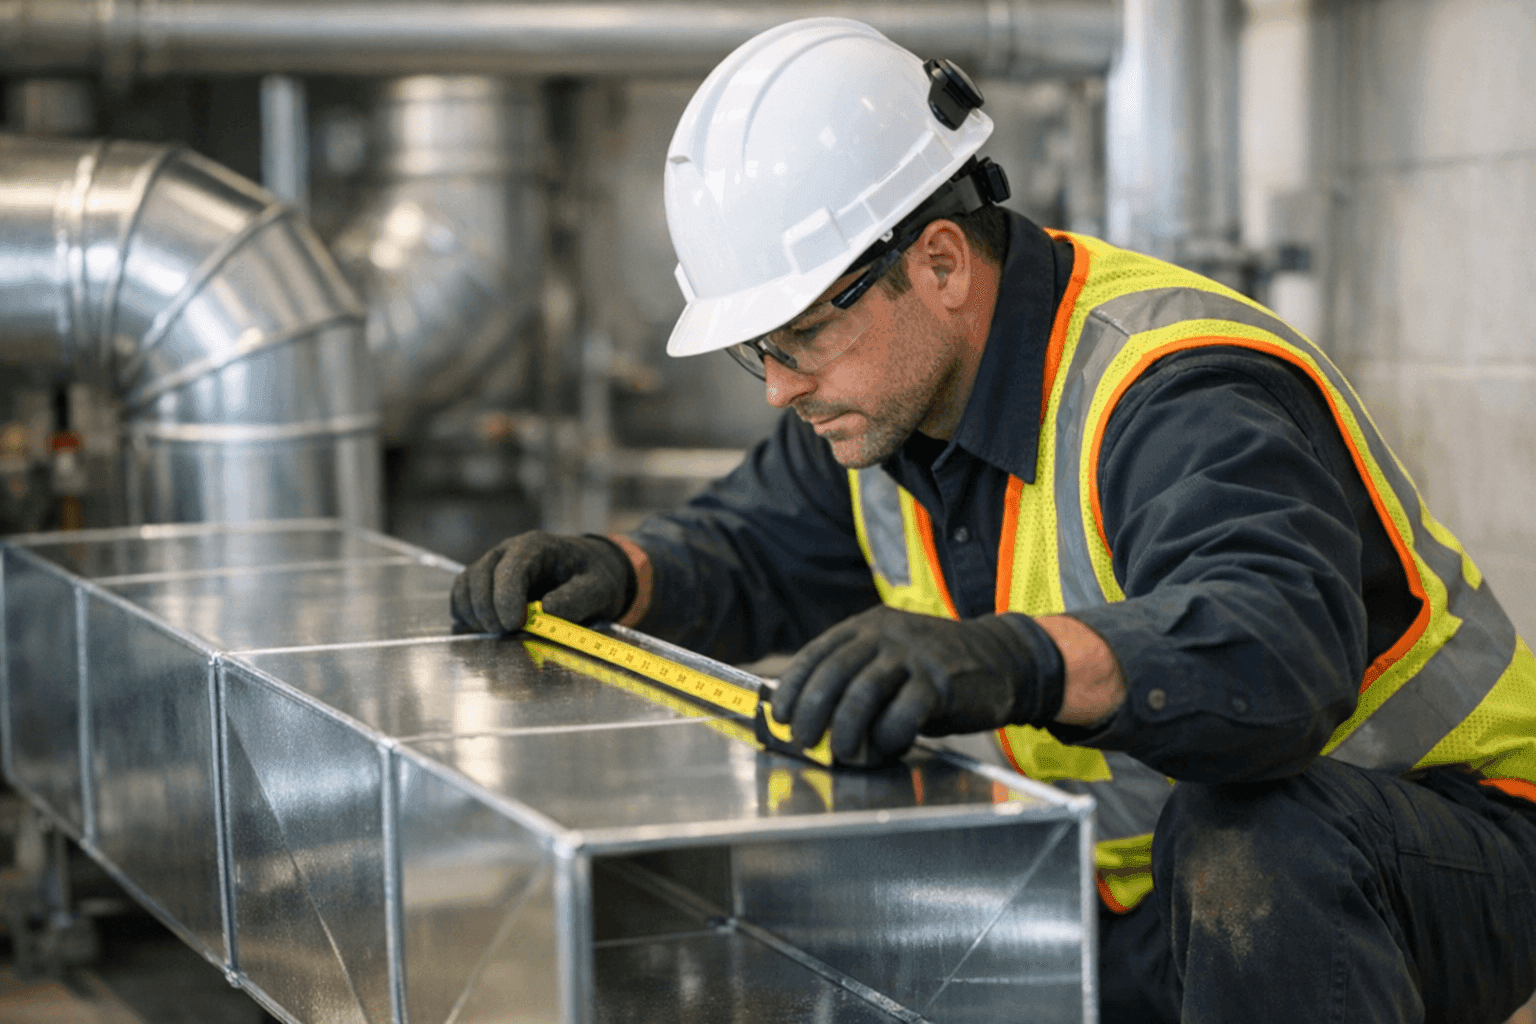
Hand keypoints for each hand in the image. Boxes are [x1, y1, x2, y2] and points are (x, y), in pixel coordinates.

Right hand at [451, 531, 636, 633]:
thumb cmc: (595, 577)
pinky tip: (487, 629)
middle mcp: (508, 551)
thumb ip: (576, 599)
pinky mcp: (485, 583)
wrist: (592, 570)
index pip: (510, 568)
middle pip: (480, 576)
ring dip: (475, 614)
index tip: (515, 625)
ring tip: (499, 634)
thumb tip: (545, 611)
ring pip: (465, 586)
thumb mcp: (598, 588)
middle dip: (489, 610)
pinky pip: (462, 595)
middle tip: (507, 634)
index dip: (506, 598)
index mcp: (536, 547)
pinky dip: (467, 614)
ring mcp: (493, 565)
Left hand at [772, 606, 1064, 762]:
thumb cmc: (935, 668)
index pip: (816, 654)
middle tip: (804, 741)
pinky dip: (888, 736)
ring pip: (862, 694)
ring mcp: (914, 656)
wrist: (1001, 657)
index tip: (781, 715)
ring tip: (843, 753)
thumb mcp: (891, 659)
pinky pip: (903, 714)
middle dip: (812, 713)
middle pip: (834, 674)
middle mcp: (886, 635)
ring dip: (845, 730)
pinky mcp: (940, 681)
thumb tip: (812, 717)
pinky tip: (889, 746)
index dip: (793, 687)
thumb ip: (857, 679)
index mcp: (866, 627)